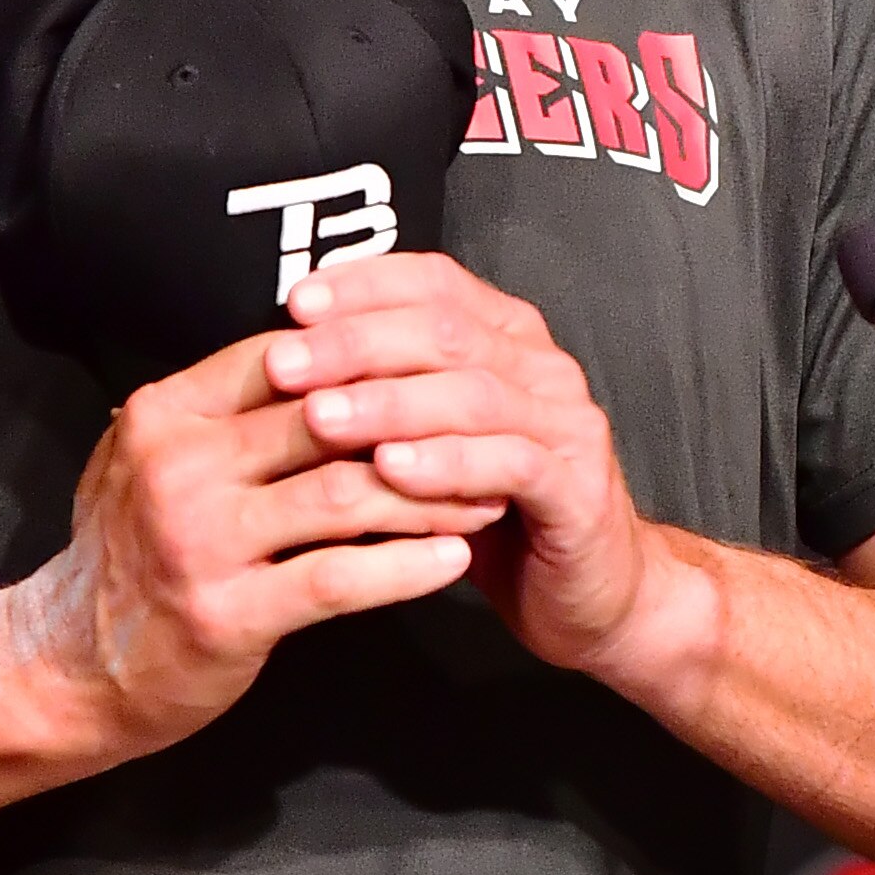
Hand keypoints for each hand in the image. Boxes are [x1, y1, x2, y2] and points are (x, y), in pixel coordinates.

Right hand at [13, 328, 505, 761]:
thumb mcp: (146, 459)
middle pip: (326, 418)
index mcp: (166, 414)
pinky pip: (338, 578)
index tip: (440, 367)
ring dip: (430, 493)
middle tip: (489, 426)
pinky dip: (405, 566)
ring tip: (489, 492)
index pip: (287, 357)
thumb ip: (220, 409)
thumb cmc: (126, 558)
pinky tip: (452, 559)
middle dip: (419, 419)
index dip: (371, 358)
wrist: (70, 670)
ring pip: (345, 494)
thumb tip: (307, 347)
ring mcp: (202, 540)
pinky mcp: (228, 613)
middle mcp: (179, 466)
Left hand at [266, 251, 679, 683]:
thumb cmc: (499, 514)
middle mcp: (542, 368)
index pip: (434, 282)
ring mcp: (567, 425)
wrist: (589, 592)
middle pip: (444, 330)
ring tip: (320, 417)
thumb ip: (385, 390)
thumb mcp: (433, 441)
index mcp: (508, 337)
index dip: (363, 285)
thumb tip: (288, 353)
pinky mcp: (578, 488)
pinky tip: (390, 469)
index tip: (295, 303)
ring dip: (387, 403)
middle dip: (355, 343)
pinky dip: (445, 464)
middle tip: (285, 363)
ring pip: (472, 394)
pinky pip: (509, 464)